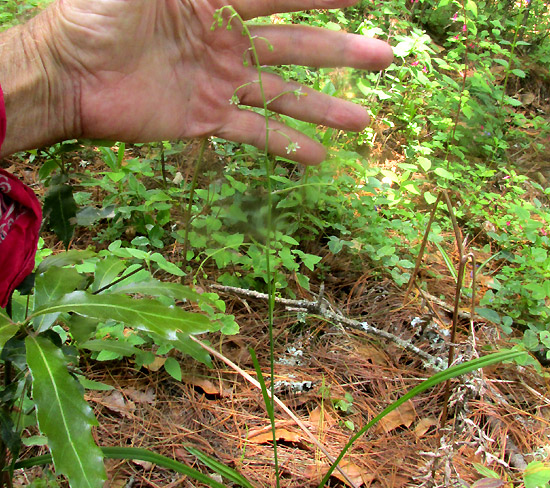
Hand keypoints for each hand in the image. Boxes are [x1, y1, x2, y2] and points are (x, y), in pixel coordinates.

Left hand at [2, 0, 392, 162]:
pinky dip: (286, 145)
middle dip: (340, 52)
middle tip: (383, 57)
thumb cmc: (94, 15)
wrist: (68, 76)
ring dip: (324, 108)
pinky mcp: (206, 120)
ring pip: (284, 95)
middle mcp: (225, 42)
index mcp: (215, 0)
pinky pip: (254, 132)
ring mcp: (219, 83)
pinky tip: (318, 158)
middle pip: (295, 47)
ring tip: (364, 120)